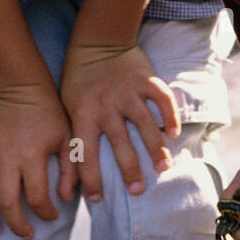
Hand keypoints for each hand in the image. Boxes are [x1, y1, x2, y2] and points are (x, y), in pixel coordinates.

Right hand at [0, 82, 74, 239]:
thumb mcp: (67, 136)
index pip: (37, 197)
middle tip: (26, 234)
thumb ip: (70, 168)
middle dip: (17, 224)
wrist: (21, 85)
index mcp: (32, 155)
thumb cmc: (49, 111)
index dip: (45, 213)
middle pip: (7, 202)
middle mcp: (7, 158)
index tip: (52, 216)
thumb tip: (65, 198)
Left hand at [60, 44, 180, 202]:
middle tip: (137, 191)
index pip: (85, 153)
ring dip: (156, 149)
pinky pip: (162, 99)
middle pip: (120, 144)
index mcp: (83, 113)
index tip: (97, 199)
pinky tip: (174, 133)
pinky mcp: (146, 80)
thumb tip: (66, 186)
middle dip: (129, 171)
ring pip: (145, 125)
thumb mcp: (67, 109)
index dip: (90, 179)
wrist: (97, 41)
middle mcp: (106, 105)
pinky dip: (170, 116)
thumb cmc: (78, 81)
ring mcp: (128, 92)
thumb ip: (71, 142)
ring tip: (163, 168)